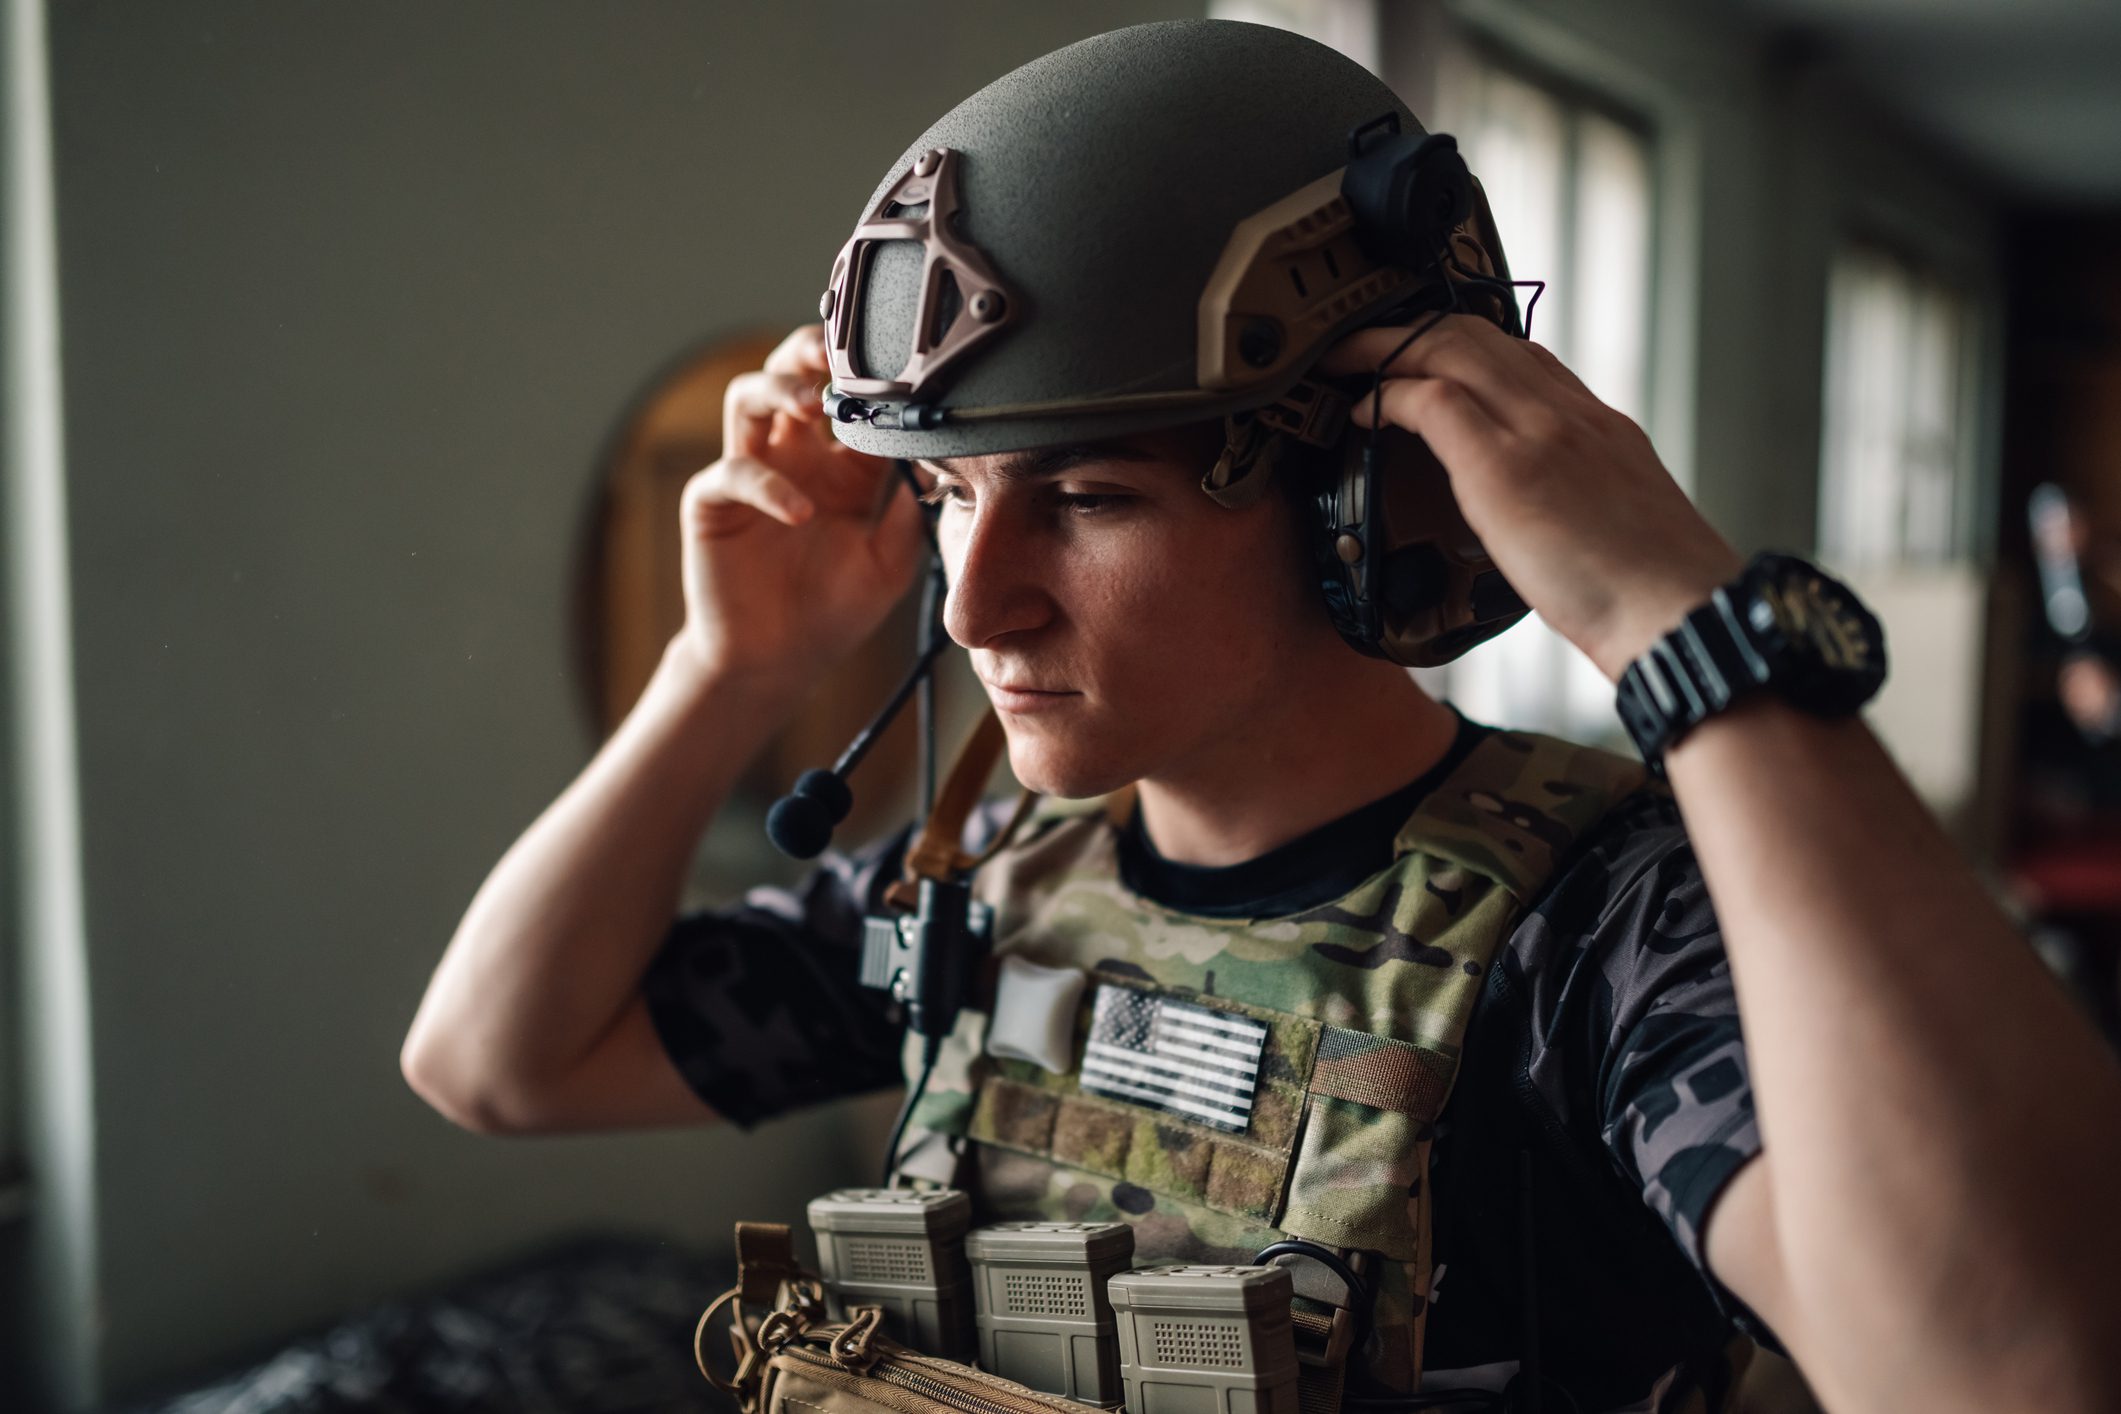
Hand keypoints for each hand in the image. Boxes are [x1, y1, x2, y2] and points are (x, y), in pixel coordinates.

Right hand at [674, 324, 927, 684]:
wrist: (780, 663)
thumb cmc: (834, 611)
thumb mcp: (891, 561)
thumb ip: (910, 510)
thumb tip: (936, 459)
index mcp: (841, 464)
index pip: (853, 399)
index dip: (871, 378)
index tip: (903, 369)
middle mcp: (793, 455)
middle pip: (790, 371)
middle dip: (811, 350)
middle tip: (841, 351)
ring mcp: (750, 473)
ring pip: (748, 397)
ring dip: (779, 388)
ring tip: (814, 403)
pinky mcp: (712, 504)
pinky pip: (731, 473)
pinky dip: (767, 485)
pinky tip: (801, 512)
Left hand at [1321, 315, 1742, 680]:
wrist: (1681, 614)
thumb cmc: (1655, 594)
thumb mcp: (1620, 521)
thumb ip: (1577, 499)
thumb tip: (1543, 520)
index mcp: (1598, 425)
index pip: (1526, 355)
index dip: (1466, 346)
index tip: (1428, 358)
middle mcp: (1568, 413)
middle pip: (1478, 336)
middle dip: (1412, 329)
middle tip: (1364, 343)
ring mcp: (1538, 432)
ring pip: (1450, 348)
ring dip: (1386, 348)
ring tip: (1346, 362)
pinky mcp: (1505, 467)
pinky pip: (1432, 400)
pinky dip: (1386, 394)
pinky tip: (1361, 410)